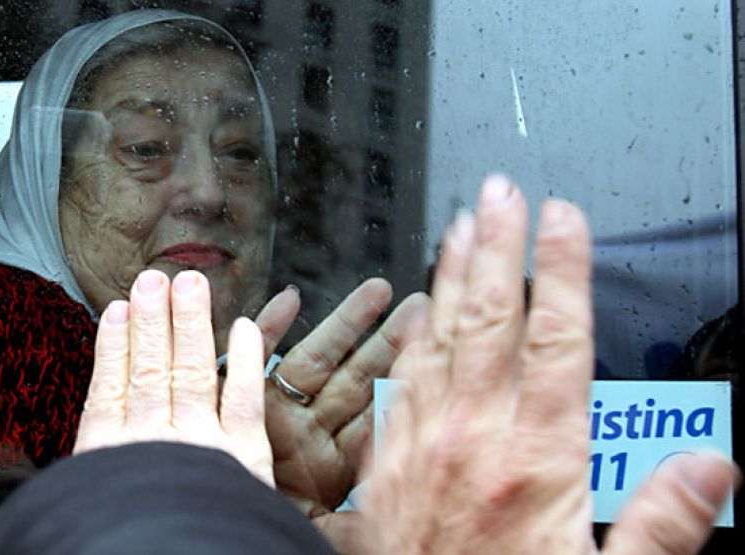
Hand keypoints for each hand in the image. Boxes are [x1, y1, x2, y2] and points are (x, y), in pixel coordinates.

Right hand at [74, 269, 273, 485]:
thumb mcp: (88, 503)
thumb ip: (92, 467)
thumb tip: (72, 432)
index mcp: (107, 456)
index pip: (109, 388)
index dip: (115, 345)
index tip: (118, 310)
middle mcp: (151, 441)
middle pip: (150, 370)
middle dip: (150, 321)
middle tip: (152, 280)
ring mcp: (197, 443)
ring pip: (192, 372)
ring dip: (188, 324)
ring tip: (188, 284)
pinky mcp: (241, 455)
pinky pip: (243, 397)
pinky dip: (245, 361)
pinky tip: (243, 329)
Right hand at [255, 279, 426, 551]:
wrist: (230, 532)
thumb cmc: (281, 528)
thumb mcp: (335, 527)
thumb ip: (366, 489)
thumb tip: (410, 468)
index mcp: (333, 463)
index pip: (379, 409)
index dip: (410, 375)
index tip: (439, 344)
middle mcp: (307, 435)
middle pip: (356, 377)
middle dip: (389, 339)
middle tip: (421, 305)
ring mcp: (276, 418)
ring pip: (316, 361)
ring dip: (346, 324)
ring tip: (377, 291)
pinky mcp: (240, 404)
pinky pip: (255, 361)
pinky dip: (269, 328)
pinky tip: (288, 300)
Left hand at [361, 176, 739, 553]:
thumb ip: (662, 525)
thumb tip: (713, 468)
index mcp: (539, 461)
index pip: (557, 340)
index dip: (563, 270)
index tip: (563, 217)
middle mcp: (476, 437)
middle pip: (491, 319)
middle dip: (498, 248)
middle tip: (500, 190)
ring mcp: (425, 444)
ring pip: (440, 336)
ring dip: (451, 274)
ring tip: (461, 221)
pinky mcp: (388, 463)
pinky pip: (401, 381)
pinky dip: (412, 336)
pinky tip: (417, 305)